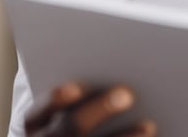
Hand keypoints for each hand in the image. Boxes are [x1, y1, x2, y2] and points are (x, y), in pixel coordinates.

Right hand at [24, 82, 156, 136]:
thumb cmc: (72, 114)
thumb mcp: (64, 105)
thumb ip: (82, 88)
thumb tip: (115, 58)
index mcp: (34, 125)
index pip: (38, 112)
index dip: (57, 99)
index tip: (78, 85)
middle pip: (70, 130)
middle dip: (98, 111)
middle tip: (128, 93)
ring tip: (149, 125)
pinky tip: (152, 136)